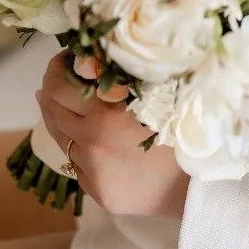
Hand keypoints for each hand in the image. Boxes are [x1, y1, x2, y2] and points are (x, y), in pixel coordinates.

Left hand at [36, 49, 189, 220]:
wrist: (196, 185)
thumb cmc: (183, 130)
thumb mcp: (154, 94)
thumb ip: (122, 79)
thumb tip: (88, 62)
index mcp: (105, 117)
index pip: (60, 88)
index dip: (57, 68)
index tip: (67, 56)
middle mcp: (90, 145)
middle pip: (52, 112)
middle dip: (52, 88)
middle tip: (62, 73)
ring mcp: (91, 172)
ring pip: (60, 138)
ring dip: (59, 115)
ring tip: (63, 98)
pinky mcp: (95, 192)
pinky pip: (77, 161)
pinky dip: (76, 143)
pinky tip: (85, 133)